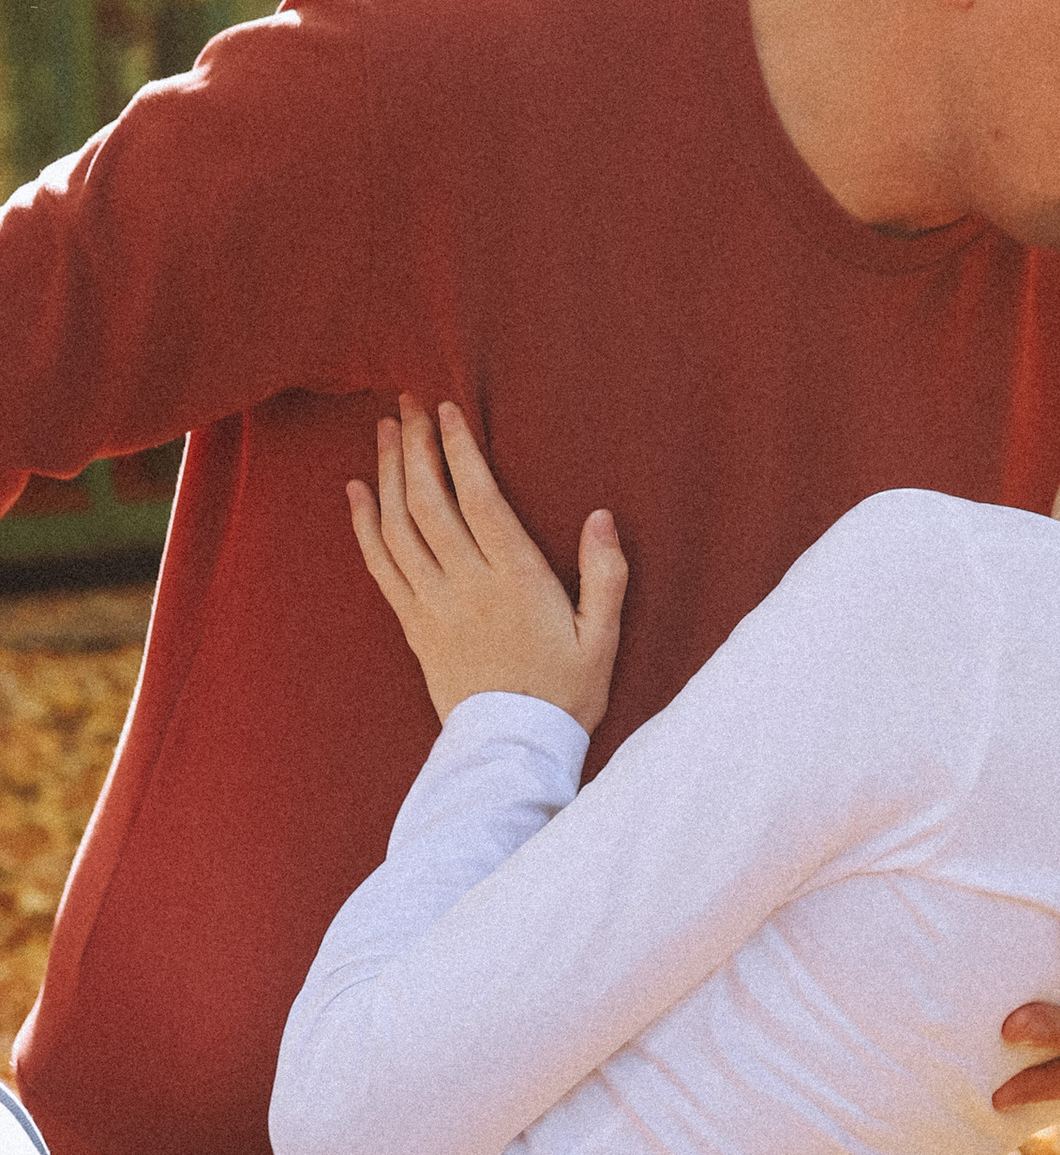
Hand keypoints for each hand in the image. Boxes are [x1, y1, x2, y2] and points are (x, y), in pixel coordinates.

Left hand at [350, 397, 625, 734]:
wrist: (512, 751)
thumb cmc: (566, 693)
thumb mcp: (603, 638)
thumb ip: (606, 575)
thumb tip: (601, 517)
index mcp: (517, 581)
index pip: (481, 501)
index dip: (460, 452)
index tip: (447, 411)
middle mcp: (467, 586)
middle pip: (430, 503)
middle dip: (418, 448)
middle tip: (409, 404)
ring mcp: (433, 605)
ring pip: (399, 527)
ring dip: (389, 474)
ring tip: (386, 431)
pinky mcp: (413, 625)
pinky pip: (380, 566)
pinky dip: (364, 524)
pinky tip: (358, 490)